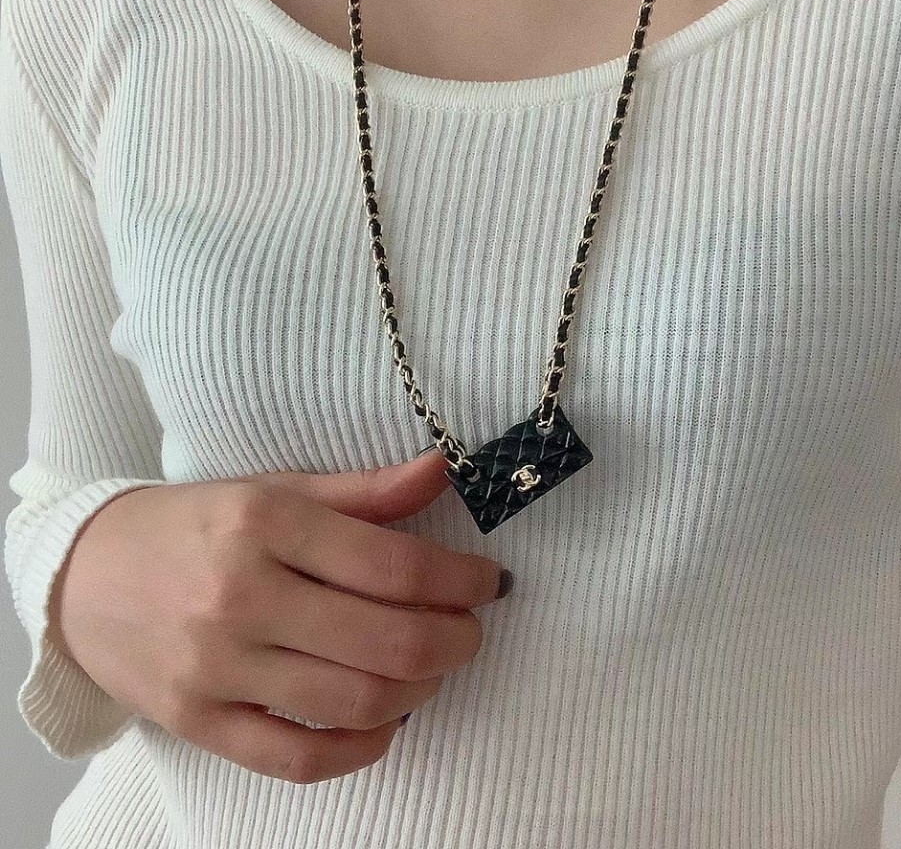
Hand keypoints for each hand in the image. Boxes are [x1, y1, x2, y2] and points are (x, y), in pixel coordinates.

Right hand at [46, 449, 510, 782]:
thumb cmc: (196, 525)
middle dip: (455, 640)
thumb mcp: (275, 491)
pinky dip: (362, 748)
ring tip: (434, 668)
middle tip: (472, 629)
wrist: (83, 577)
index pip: (394, 565)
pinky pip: (299, 759)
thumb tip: (443, 469)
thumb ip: (364, 490)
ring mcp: (217, 668)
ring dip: (421, 690)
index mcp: (266, 524)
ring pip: (354, 702)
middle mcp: (242, 596)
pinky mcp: (199, 724)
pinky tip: (387, 721)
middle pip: (387, 639)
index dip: (461, 579)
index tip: (490, 582)